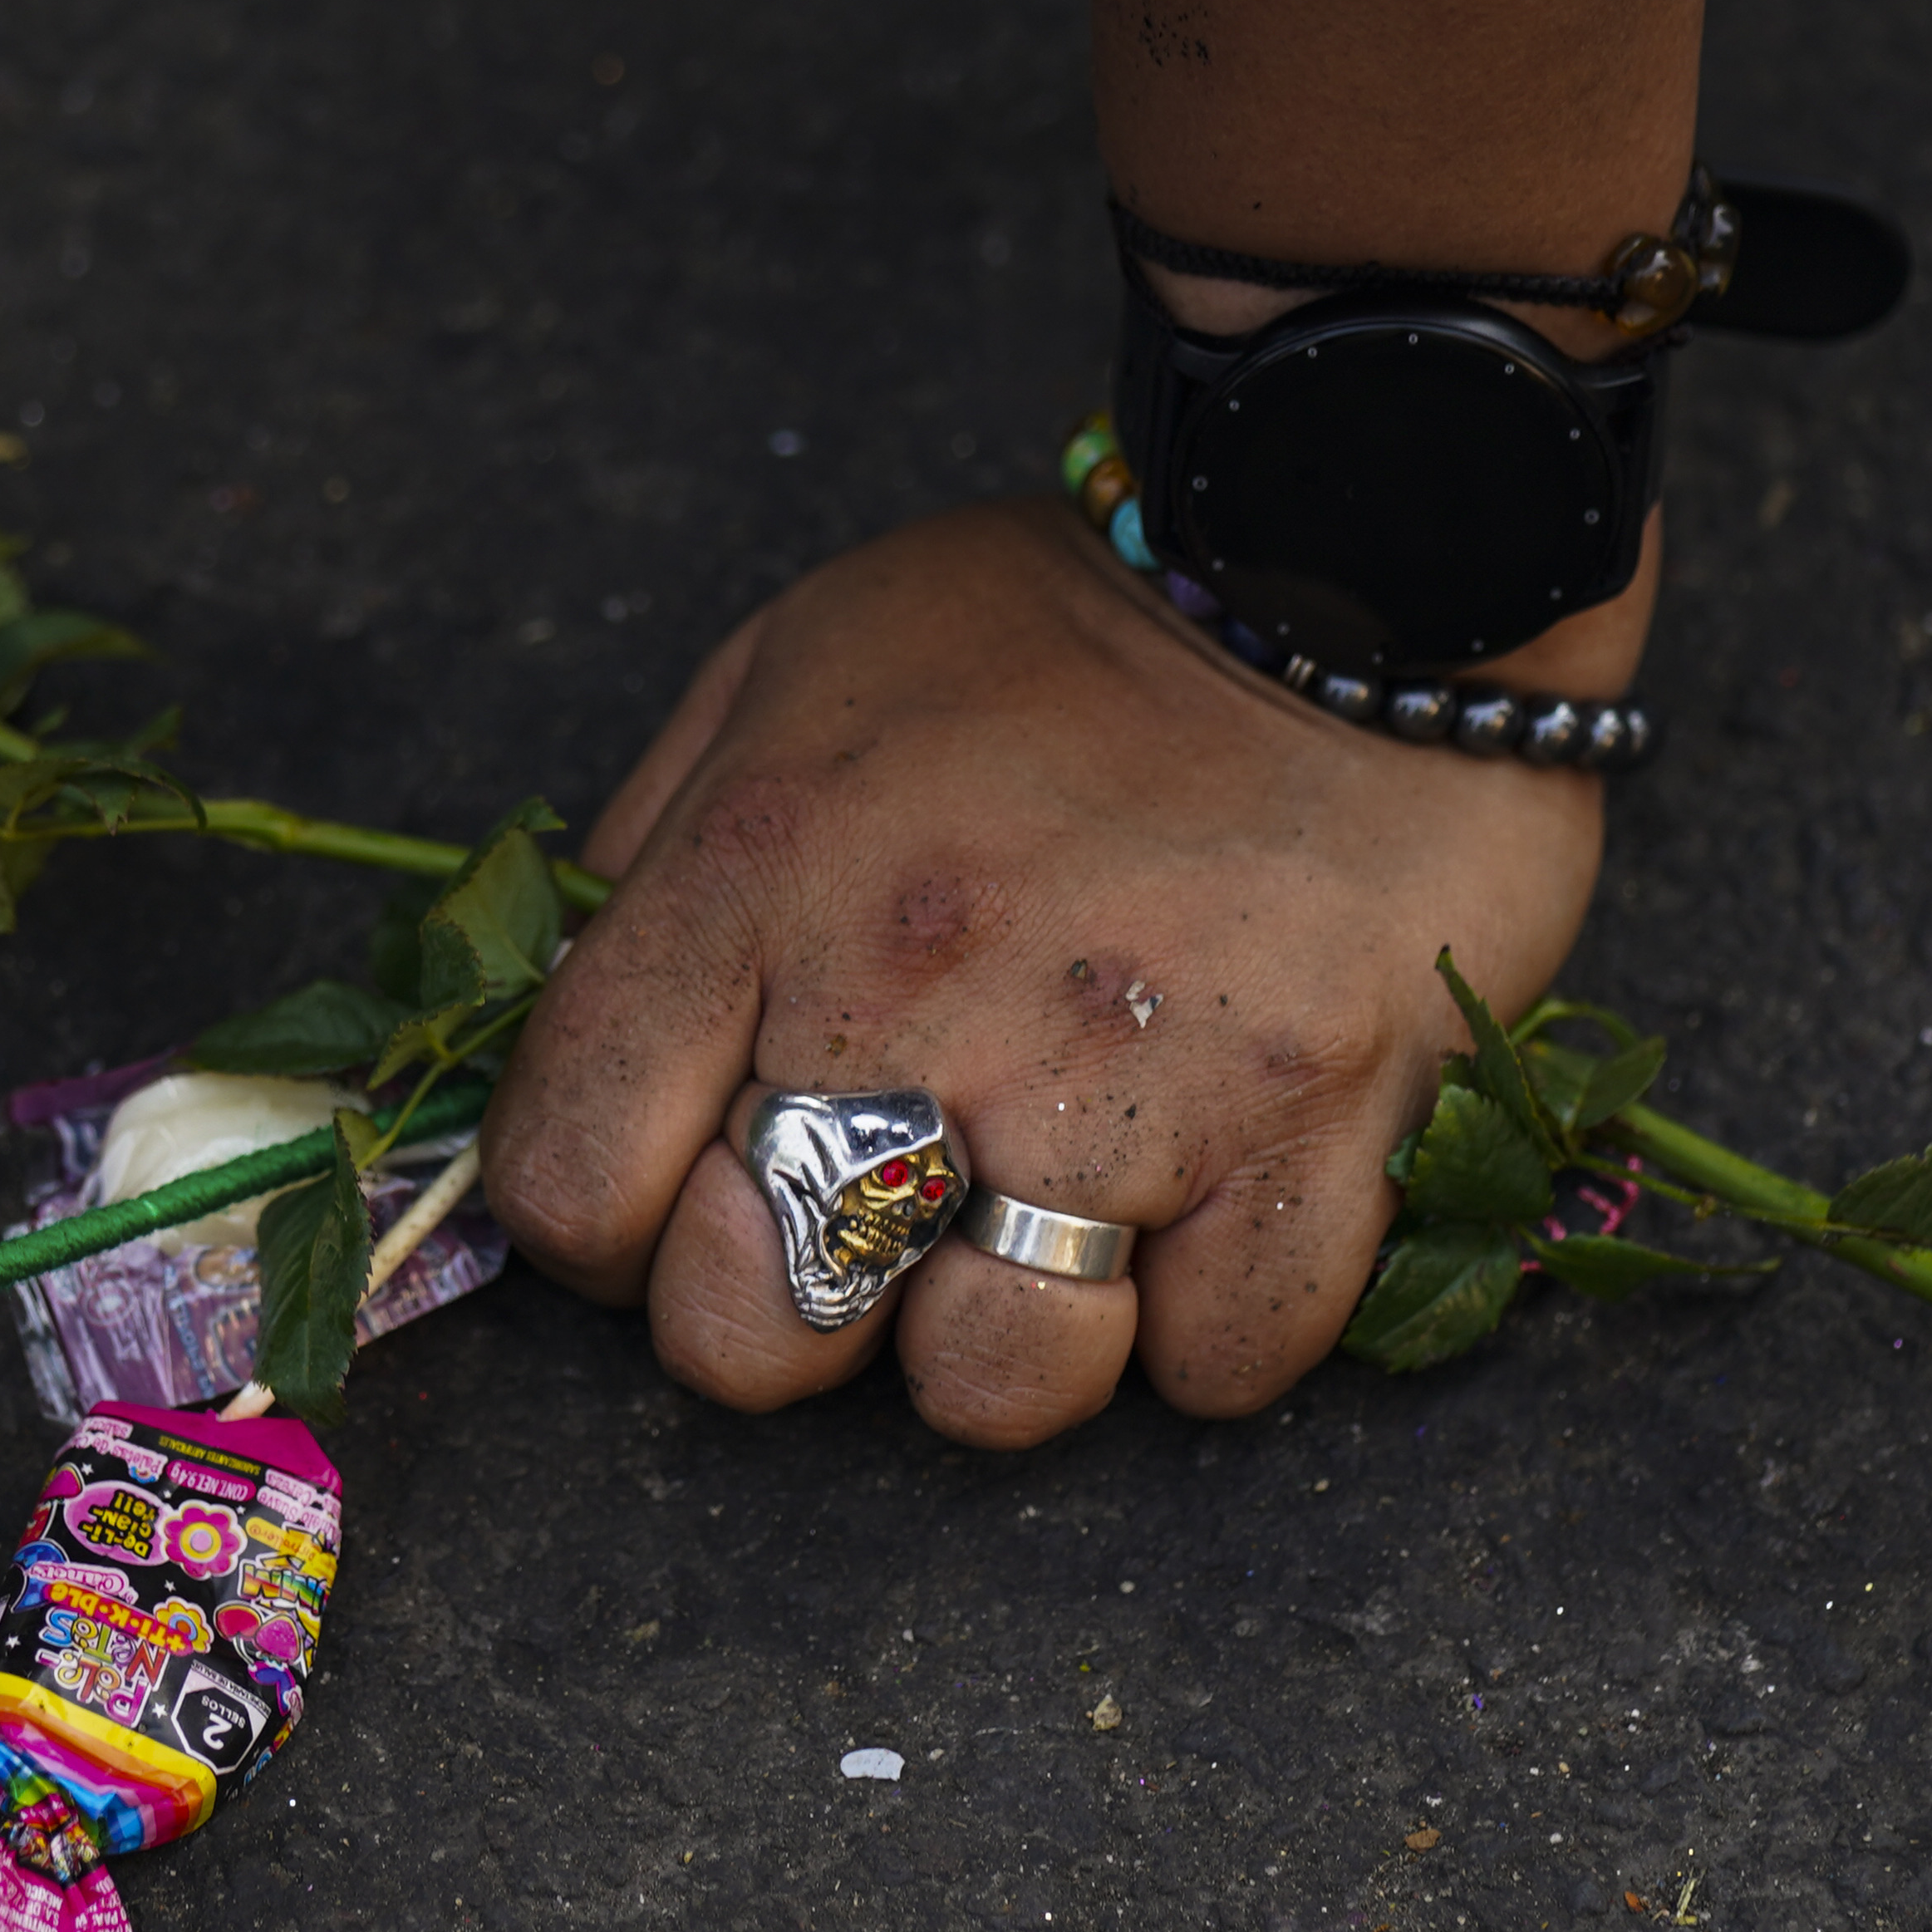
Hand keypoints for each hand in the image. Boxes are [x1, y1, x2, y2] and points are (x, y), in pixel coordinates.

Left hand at [483, 494, 1631, 1448]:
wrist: (1364, 544)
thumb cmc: (1054, 628)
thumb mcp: (784, 665)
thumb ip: (655, 853)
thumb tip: (581, 1039)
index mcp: (759, 879)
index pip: (567, 1177)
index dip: (603, 1228)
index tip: (678, 1191)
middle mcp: (917, 997)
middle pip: (750, 1333)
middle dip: (784, 1316)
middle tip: (864, 1229)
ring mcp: (1122, 1081)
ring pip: (989, 1387)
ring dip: (1003, 1342)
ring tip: (1045, 1232)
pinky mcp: (1314, 1130)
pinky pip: (1221, 1364)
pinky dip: (1208, 1328)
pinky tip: (1205, 1218)